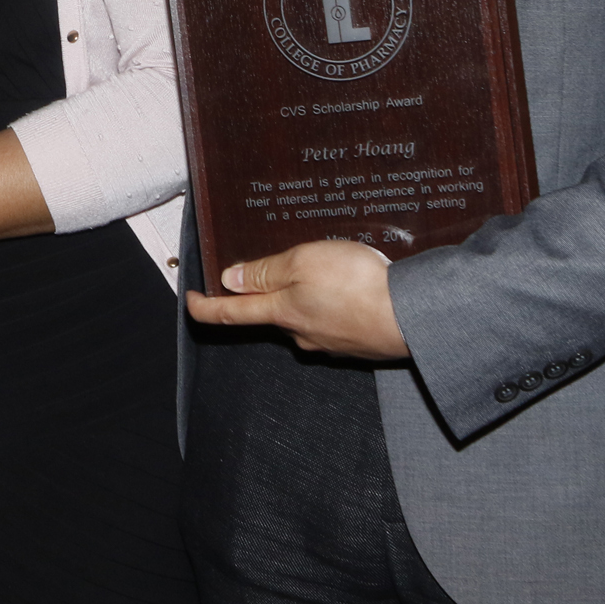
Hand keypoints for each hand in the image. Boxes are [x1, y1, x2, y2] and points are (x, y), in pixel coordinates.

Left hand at [183, 240, 408, 359]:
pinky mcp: (357, 344)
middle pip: (273, 311)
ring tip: (338, 268)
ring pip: (307, 315)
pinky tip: (357, 288)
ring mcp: (330, 343)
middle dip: (275, 287)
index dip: (205, 308)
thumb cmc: (358, 286)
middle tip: (294, 259)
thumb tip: (230, 280)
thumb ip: (265, 271)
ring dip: (313, 293)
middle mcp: (301, 335)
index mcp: (281, 313)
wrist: (414, 318)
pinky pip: (336, 320)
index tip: (190, 301)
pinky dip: (339, 304)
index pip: (230, 314)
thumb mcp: (302, 262)